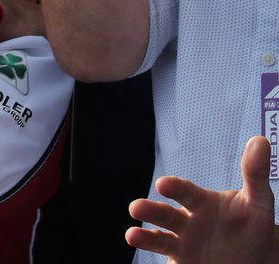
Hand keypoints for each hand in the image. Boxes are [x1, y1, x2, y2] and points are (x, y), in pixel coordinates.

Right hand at [126, 136, 278, 263]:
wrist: (255, 258)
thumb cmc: (253, 227)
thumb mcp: (258, 202)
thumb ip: (255, 174)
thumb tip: (260, 140)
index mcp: (201, 202)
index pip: (185, 192)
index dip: (174, 188)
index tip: (163, 184)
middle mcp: (187, 221)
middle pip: (165, 214)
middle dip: (150, 210)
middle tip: (136, 208)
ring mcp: (183, 242)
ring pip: (159, 238)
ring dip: (144, 236)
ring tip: (132, 236)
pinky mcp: (182, 262)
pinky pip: (164, 258)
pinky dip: (150, 253)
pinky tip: (139, 246)